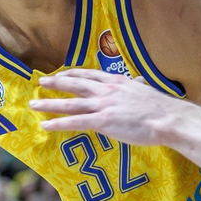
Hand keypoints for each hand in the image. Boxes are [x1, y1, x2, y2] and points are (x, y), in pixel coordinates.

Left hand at [31, 69, 185, 145]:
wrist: (167, 118)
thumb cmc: (161, 108)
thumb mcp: (146, 92)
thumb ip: (137, 88)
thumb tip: (140, 83)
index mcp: (117, 82)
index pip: (89, 75)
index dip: (73, 74)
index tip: (62, 74)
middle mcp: (106, 90)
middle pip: (75, 84)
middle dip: (56, 83)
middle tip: (40, 82)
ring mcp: (103, 105)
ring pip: (70, 103)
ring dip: (49, 103)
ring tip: (34, 104)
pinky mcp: (102, 121)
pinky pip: (75, 122)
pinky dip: (58, 123)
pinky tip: (46, 125)